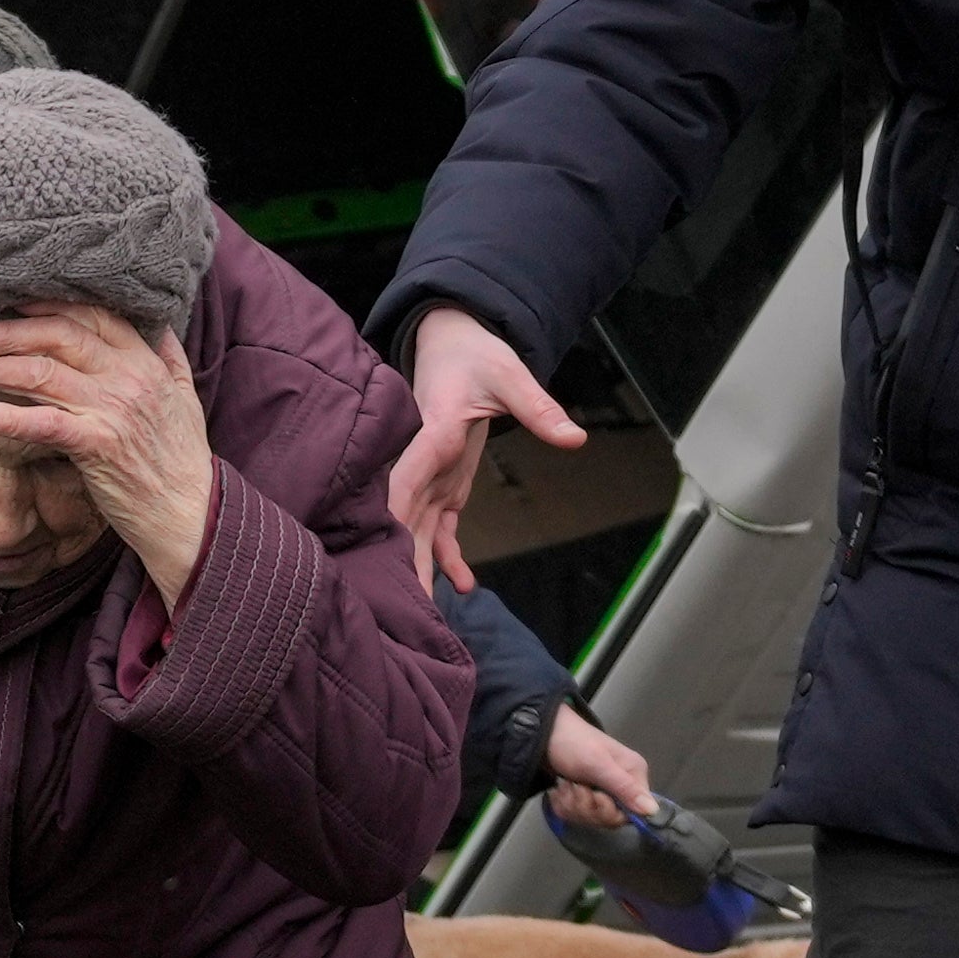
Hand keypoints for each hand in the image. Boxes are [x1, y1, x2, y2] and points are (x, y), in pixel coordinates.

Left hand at [0, 304, 218, 610]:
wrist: (191, 514)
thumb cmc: (181, 459)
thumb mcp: (184, 396)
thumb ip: (168, 356)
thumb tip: (158, 323)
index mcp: (145, 361)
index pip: (91, 315)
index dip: (46, 305)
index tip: (8, 303)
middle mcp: (129, 377)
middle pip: (58, 335)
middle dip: (6, 332)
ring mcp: (113, 409)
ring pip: (42, 373)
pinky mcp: (98, 445)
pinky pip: (43, 423)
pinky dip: (5, 416)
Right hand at [390, 304, 580, 597]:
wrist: (454, 345)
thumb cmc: (475, 355)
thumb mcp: (510, 376)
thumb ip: (539, 409)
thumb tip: (573, 437)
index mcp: (429, 435)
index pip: (404, 478)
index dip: (392, 512)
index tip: (385, 547)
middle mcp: (420, 462)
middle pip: (403, 519)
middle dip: (401, 560)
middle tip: (403, 603)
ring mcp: (429, 477)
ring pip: (415, 531)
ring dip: (419, 568)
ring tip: (423, 612)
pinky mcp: (441, 485)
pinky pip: (438, 530)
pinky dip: (447, 558)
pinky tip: (462, 586)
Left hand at [539, 707, 655, 831]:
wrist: (543, 734)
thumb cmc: (573, 743)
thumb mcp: (598, 764)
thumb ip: (625, 788)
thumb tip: (653, 810)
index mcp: (633, 775)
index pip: (632, 812)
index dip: (610, 811)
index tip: (595, 796)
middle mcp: (622, 786)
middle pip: (609, 818)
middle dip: (586, 807)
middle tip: (575, 787)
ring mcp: (602, 791)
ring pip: (590, 818)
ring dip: (572, 804)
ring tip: (564, 784)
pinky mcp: (584, 797)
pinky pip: (576, 815)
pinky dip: (563, 804)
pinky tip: (559, 789)